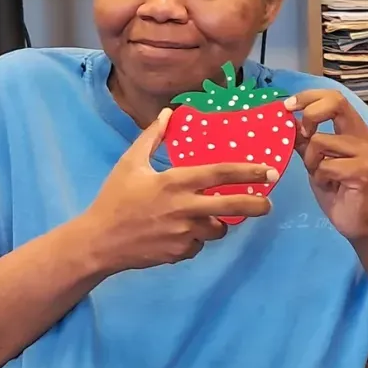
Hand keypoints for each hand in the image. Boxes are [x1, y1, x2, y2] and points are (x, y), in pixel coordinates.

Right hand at [78, 109, 275, 273]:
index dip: (247, 171)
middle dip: (256, 205)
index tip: (267, 170)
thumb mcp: (129, 164)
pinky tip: (177, 233)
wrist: (99, 242)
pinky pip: (198, 245)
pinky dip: (194, 240)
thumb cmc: (114, 199)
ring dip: (217, 224)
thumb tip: (167, 114)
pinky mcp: (179, 253)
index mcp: (174, 182)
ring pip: (217, 229)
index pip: (219, 173)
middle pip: (232, 206)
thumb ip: (151, 138)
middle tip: (268, 204)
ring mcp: (183, 233)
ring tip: (205, 218)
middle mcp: (184, 208)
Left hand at [292, 90, 367, 242]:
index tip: (288, 107)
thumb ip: (305, 140)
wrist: (359, 221)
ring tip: (321, 175)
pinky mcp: (362, 171)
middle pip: (335, 103)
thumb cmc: (338, 188)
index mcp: (352, 128)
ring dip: (311, 161)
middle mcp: (362, 135)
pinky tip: (330, 186)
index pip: (333, 96)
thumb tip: (287, 120)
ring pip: (320, 141)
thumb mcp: (315, 160)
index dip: (308, 96)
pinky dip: (320, 178)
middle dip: (310, 114)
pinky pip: (325, 166)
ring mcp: (364, 153)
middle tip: (302, 135)